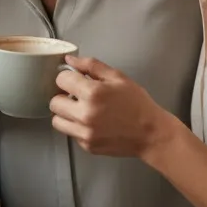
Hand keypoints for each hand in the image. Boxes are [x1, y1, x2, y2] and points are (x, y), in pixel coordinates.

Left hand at [49, 56, 174, 158]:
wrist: (152, 134)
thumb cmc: (137, 104)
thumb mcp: (117, 77)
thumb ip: (91, 66)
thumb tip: (69, 60)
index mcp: (92, 93)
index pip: (61, 80)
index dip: (68, 77)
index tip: (75, 80)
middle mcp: (85, 114)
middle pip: (54, 102)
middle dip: (63, 96)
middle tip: (77, 96)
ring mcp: (85, 132)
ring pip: (57, 120)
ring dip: (65, 113)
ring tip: (81, 110)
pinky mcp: (87, 145)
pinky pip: (71, 133)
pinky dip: (76, 127)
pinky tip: (91, 123)